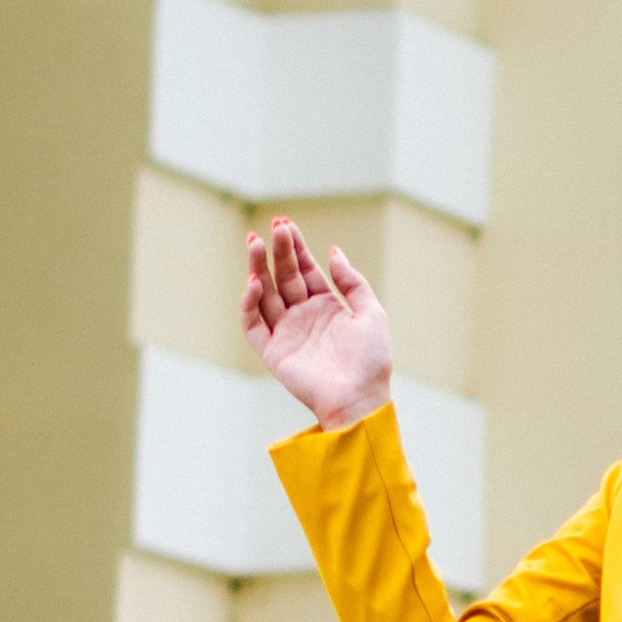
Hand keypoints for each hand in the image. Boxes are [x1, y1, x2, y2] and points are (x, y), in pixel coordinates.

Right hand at [241, 216, 392, 432]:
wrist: (360, 397)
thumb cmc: (371, 360)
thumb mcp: (370, 312)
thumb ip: (352, 281)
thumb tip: (334, 251)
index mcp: (326, 307)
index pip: (305, 271)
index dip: (296, 248)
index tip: (286, 224)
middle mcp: (303, 317)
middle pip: (284, 277)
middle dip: (278, 251)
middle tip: (274, 225)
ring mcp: (285, 333)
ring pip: (265, 295)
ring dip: (257, 268)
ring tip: (254, 243)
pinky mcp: (272, 351)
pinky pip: (253, 324)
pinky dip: (250, 303)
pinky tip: (256, 282)